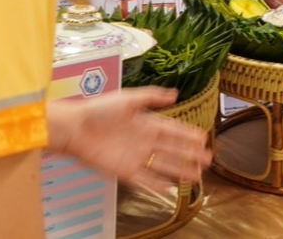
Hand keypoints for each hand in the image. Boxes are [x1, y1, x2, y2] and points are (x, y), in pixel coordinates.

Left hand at [46, 86, 211, 193]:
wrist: (75, 128)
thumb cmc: (98, 110)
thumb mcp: (128, 98)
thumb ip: (152, 97)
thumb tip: (176, 94)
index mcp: (145, 123)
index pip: (172, 130)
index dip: (187, 134)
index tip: (203, 137)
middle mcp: (143, 141)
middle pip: (172, 150)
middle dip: (190, 155)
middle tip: (207, 159)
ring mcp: (134, 157)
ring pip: (162, 166)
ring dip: (179, 171)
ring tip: (196, 176)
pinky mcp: (123, 171)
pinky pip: (144, 180)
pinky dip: (156, 184)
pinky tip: (169, 189)